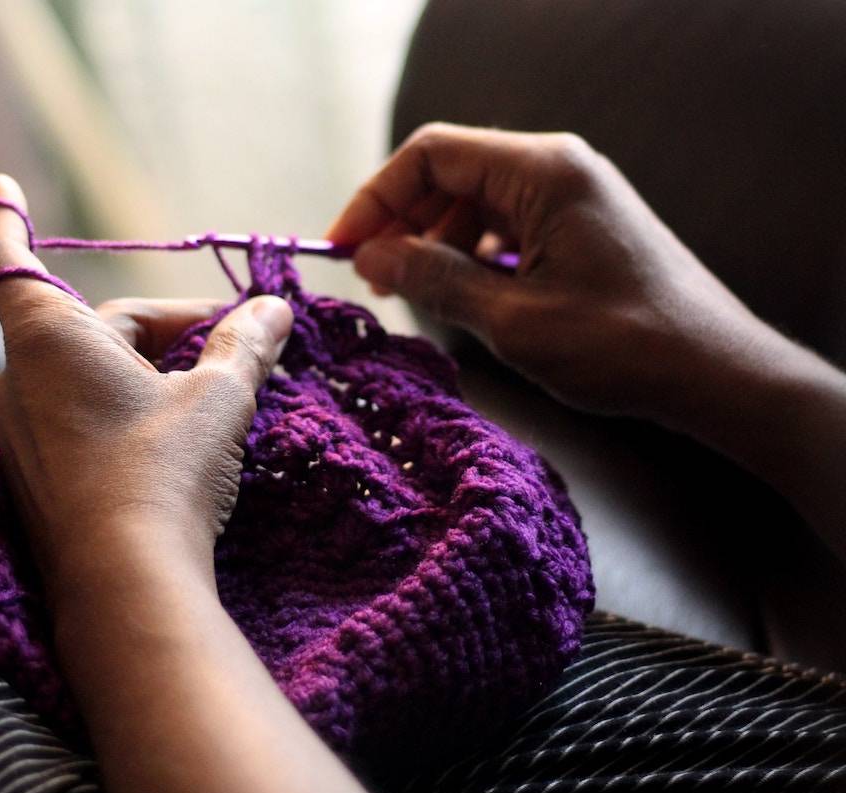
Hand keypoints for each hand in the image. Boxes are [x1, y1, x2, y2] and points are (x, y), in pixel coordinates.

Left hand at [0, 174, 292, 589]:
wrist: (128, 582)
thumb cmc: (166, 471)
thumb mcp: (218, 398)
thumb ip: (245, 346)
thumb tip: (275, 308)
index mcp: (51, 341)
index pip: (11, 260)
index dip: (7, 219)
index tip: (2, 184)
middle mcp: (22, 382)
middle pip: (96, 327)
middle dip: (166, 328)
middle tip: (234, 344)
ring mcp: (24, 436)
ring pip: (92, 377)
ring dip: (152, 371)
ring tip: (217, 393)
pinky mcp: (40, 478)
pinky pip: (83, 419)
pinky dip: (129, 410)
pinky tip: (180, 438)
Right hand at [330, 123, 845, 570]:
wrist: (714, 373)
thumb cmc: (623, 345)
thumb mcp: (513, 319)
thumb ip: (435, 280)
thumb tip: (371, 256)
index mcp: (542, 171)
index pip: (432, 154)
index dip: (376, 197)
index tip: (342, 246)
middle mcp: (557, 167)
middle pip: (451, 173)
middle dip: (403, 222)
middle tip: (372, 279)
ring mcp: (572, 195)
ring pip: (475, 201)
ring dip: (435, 242)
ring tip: (412, 294)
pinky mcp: (580, 225)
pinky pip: (506, 224)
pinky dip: (472, 254)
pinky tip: (464, 295)